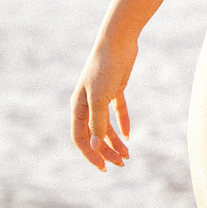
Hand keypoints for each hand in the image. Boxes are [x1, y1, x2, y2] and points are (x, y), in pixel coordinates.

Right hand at [71, 37, 136, 170]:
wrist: (118, 41)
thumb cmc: (105, 68)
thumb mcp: (100, 98)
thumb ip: (97, 123)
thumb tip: (95, 147)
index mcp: (78, 107)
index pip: (81, 138)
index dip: (91, 153)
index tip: (103, 166)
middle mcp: (87, 103)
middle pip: (95, 134)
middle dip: (106, 150)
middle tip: (121, 163)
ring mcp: (101, 96)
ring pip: (106, 125)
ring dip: (115, 140)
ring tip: (127, 154)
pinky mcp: (115, 88)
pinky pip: (117, 110)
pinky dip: (122, 122)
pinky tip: (129, 134)